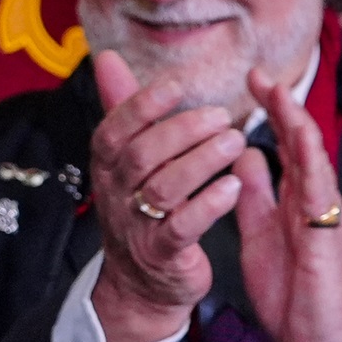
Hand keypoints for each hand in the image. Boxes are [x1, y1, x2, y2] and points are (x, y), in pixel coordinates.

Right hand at [86, 50, 247, 341]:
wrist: (141, 283)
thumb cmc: (140, 209)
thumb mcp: (126, 158)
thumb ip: (121, 108)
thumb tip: (106, 59)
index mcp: (108, 165)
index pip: (114, 129)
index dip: (143, 104)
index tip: (179, 83)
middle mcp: (117, 193)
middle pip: (141, 155)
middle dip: (181, 130)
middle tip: (222, 115)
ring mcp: (137, 225)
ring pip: (164, 188)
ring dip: (201, 161)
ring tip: (235, 141)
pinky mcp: (162, 254)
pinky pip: (182, 228)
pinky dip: (208, 205)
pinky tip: (233, 186)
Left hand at [231, 67, 341, 341]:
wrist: (316, 339)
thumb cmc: (293, 286)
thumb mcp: (262, 231)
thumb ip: (255, 194)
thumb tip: (243, 154)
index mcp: (295, 197)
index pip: (282, 144)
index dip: (269, 111)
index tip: (249, 80)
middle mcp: (314, 202)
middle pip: (301, 144)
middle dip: (283, 107)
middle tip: (261, 74)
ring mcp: (323, 220)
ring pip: (315, 166)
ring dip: (299, 129)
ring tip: (283, 98)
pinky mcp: (326, 245)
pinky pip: (320, 205)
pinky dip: (312, 176)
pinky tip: (303, 154)